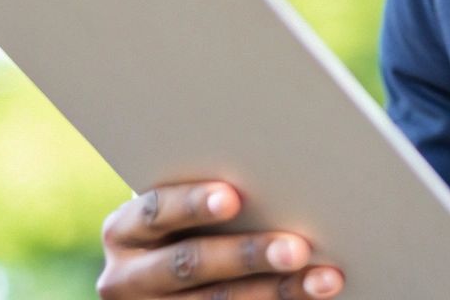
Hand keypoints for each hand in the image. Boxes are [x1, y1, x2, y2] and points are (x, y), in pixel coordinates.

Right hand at [97, 180, 344, 297]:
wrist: (161, 281)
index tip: (234, 197)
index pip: (155, 212)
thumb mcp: (179, 208)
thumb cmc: (186, 222)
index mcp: (125, 230)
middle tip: (298, 247)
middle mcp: (127, 276)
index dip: (192, 204)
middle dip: (248, 255)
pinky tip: (312, 295)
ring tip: (324, 278)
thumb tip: (276, 162)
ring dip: (277, 290)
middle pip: (190, 264)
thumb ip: (211, 192)